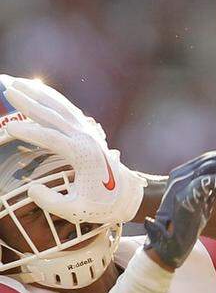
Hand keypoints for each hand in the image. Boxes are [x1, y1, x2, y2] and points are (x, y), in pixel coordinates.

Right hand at [0, 75, 145, 223]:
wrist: (127, 194)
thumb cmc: (101, 204)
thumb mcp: (76, 210)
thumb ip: (52, 202)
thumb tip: (32, 189)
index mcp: (83, 155)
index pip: (53, 138)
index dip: (31, 132)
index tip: (10, 129)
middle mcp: (86, 138)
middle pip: (54, 115)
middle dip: (30, 102)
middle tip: (8, 91)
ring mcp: (87, 132)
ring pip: (61, 106)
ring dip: (39, 93)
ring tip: (17, 82)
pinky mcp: (87, 130)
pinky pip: (67, 108)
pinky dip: (51, 97)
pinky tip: (37, 89)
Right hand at [145, 150, 215, 269]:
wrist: (170, 245)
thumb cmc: (188, 225)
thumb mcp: (204, 201)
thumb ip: (215, 187)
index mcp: (184, 173)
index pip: (211, 157)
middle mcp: (181, 175)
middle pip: (214, 158)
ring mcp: (181, 184)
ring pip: (214, 166)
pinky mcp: (184, 196)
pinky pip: (210, 181)